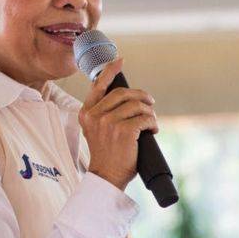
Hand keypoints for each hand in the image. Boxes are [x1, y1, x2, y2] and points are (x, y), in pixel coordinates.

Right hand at [79, 58, 158, 189]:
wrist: (106, 176)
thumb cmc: (106, 155)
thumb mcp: (97, 131)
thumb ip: (105, 114)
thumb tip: (128, 99)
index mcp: (86, 113)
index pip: (98, 85)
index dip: (110, 71)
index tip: (120, 61)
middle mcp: (95, 115)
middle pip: (123, 93)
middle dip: (141, 96)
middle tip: (150, 102)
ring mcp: (108, 122)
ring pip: (137, 106)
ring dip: (149, 112)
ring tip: (152, 122)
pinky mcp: (124, 131)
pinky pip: (145, 119)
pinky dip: (152, 123)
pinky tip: (152, 130)